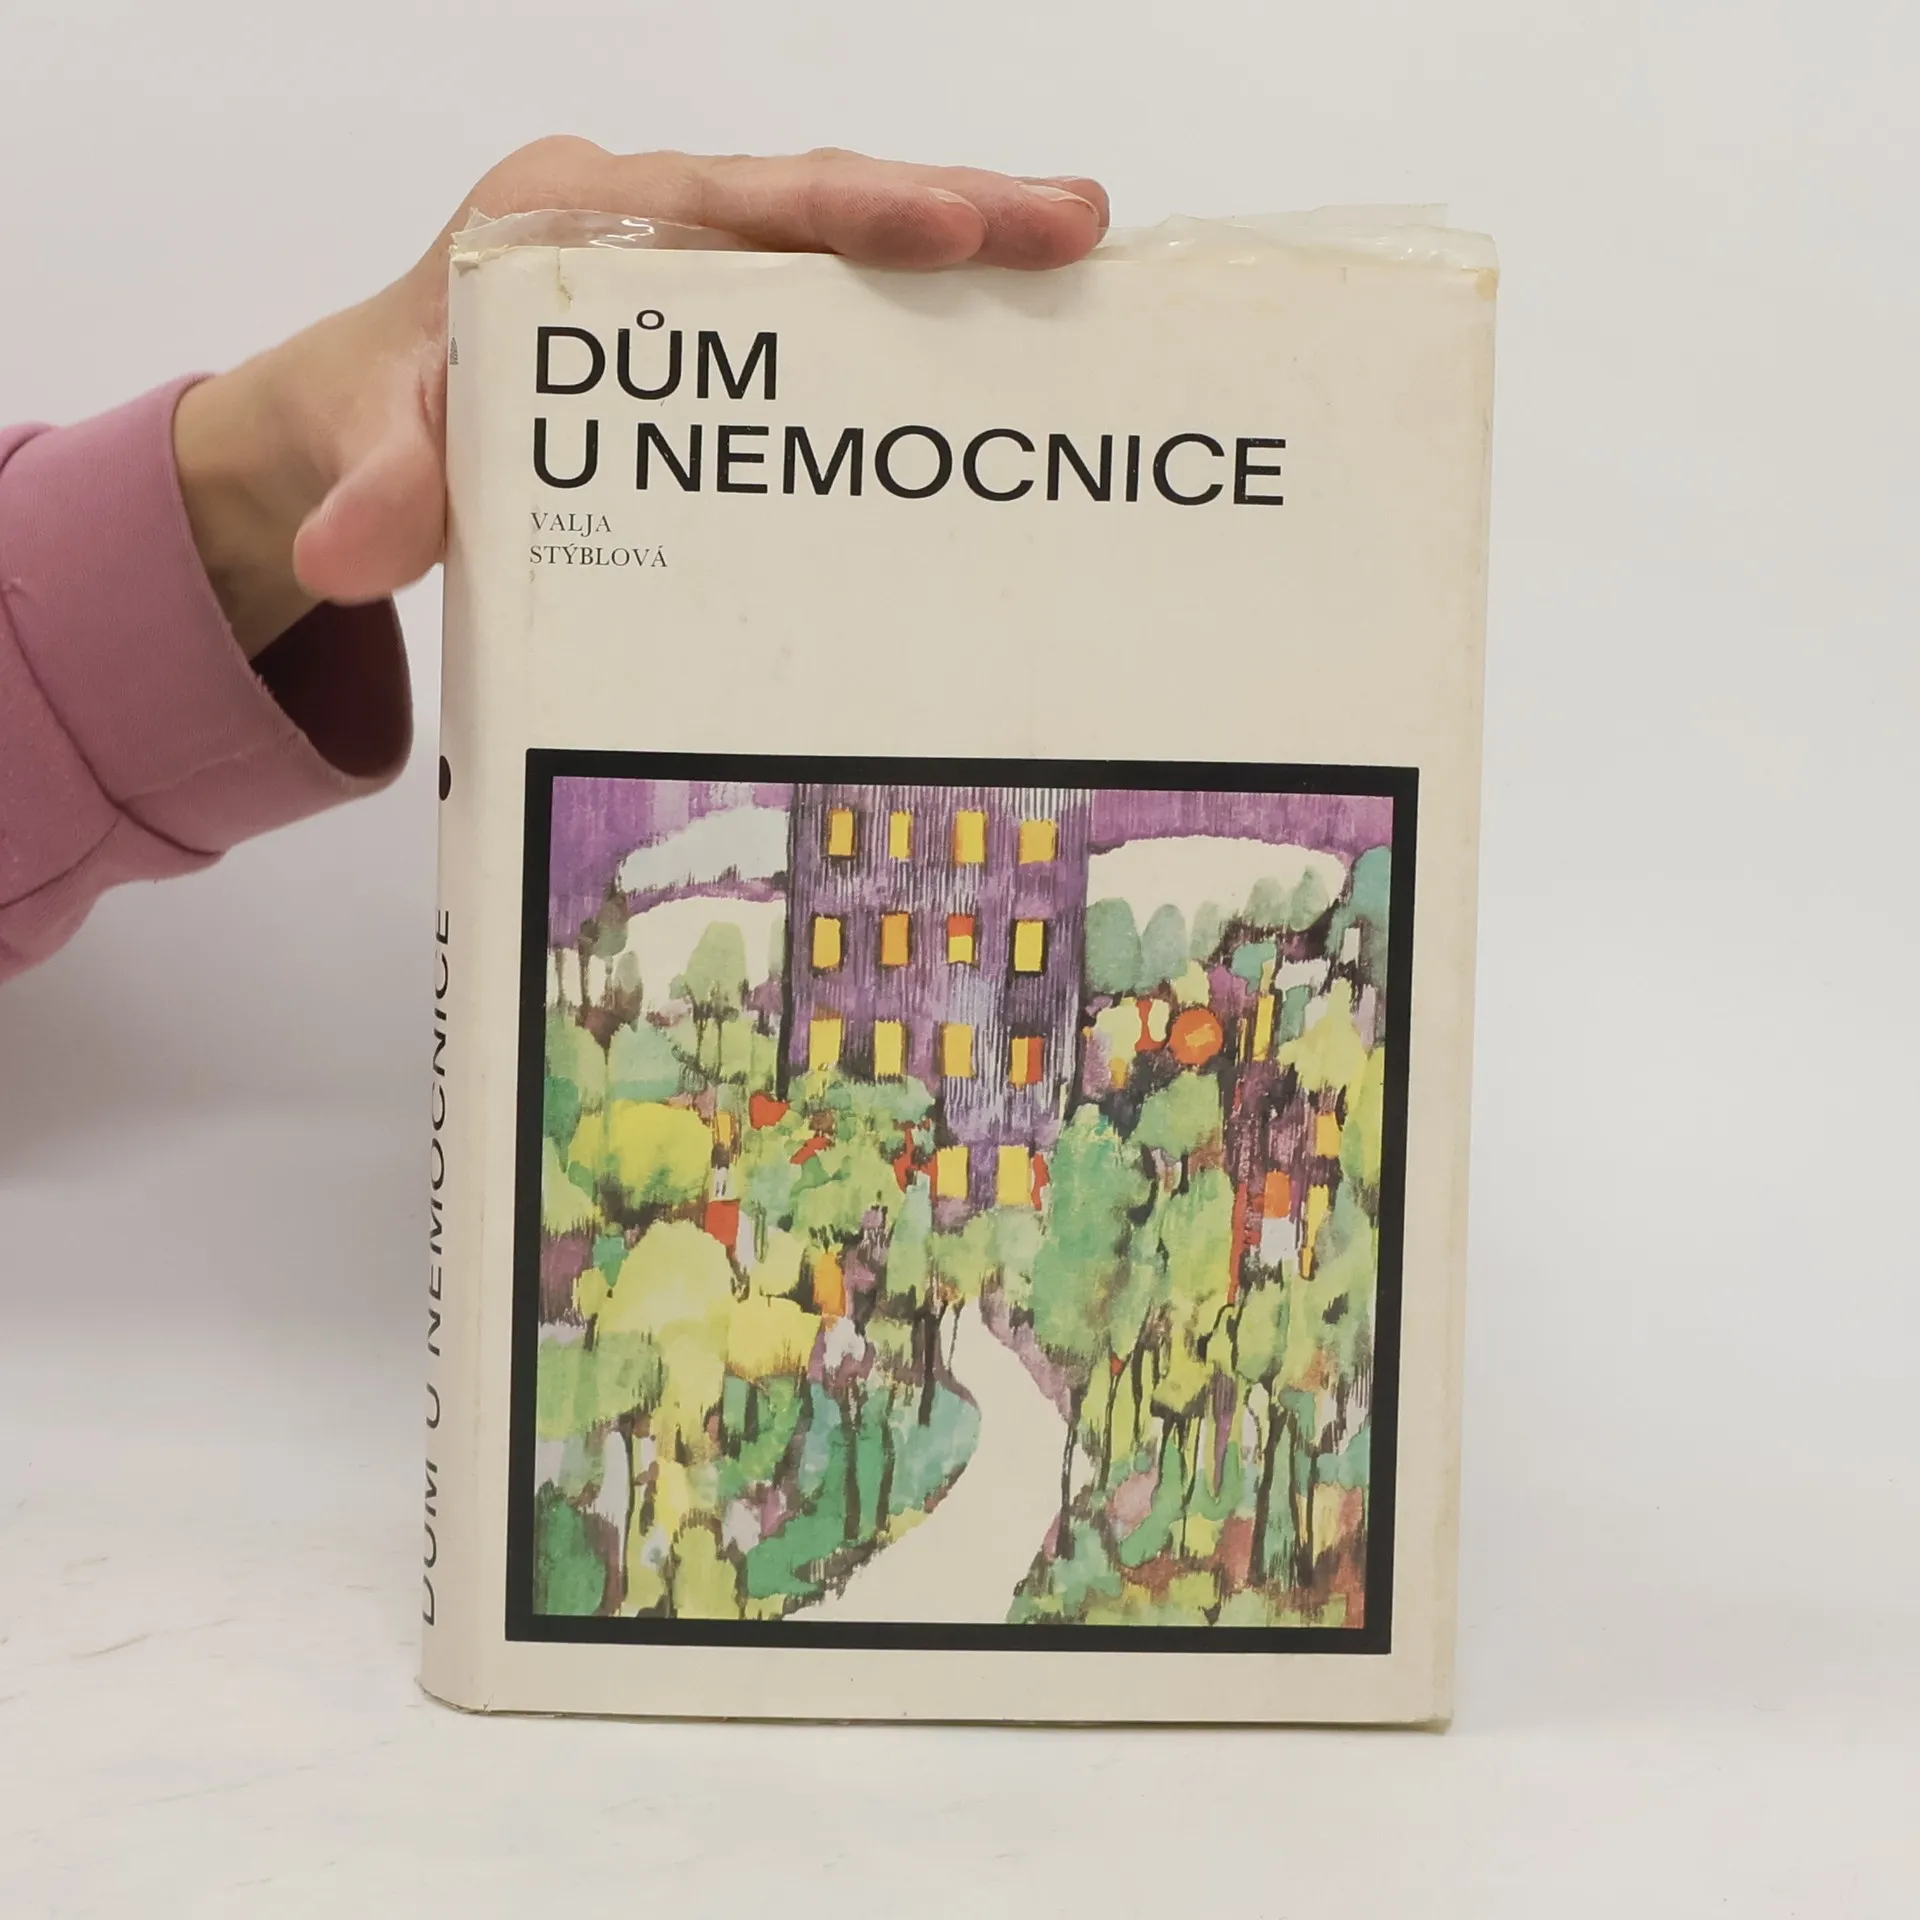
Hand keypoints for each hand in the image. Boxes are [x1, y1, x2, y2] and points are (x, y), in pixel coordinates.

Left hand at [172, 141, 1108, 656]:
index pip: (731, 202)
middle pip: (817, 201)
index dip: (849, 213)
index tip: (945, 227)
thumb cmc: (394, 409)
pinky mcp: (729, 313)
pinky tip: (1017, 321)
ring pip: (845, 238)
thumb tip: (342, 554)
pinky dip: (930, 300)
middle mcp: (650, 213)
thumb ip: (387, 489)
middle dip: (951, 210)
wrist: (379, 413)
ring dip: (964, 245)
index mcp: (571, 213)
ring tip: (1082, 253)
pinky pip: (839, 294)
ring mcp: (699, 258)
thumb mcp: (387, 444)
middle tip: (1070, 226)